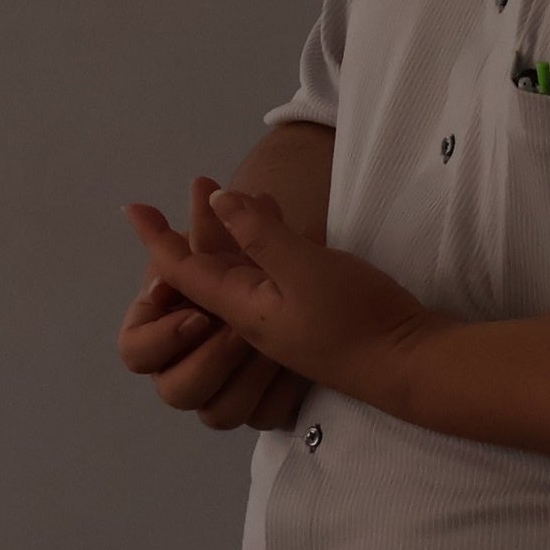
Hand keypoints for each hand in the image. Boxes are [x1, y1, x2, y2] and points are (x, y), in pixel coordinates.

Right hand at [118, 177, 309, 430]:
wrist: (353, 308)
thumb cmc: (288, 269)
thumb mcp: (266, 247)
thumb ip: (231, 225)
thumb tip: (212, 190)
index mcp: (172, 324)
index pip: (135, 349)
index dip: (161, 332)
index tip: (198, 310)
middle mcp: (194, 362)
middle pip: (173, 390)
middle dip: (207, 360)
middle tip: (240, 335)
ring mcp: (231, 389)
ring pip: (216, 413)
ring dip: (244, 378)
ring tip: (274, 349)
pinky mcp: (268, 404)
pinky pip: (263, 417)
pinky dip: (279, 394)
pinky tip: (298, 370)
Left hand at [166, 187, 451, 408]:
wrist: (417, 365)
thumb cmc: (361, 318)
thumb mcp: (306, 268)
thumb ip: (261, 235)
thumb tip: (218, 201)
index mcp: (239, 309)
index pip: (181, 270)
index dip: (156, 237)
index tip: (132, 207)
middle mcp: (251, 319)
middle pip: (202, 275)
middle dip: (197, 231)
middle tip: (203, 183)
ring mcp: (279, 323)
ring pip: (238, 277)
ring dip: (236, 236)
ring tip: (246, 199)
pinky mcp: (308, 320)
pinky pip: (268, 283)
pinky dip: (266, 250)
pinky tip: (282, 230)